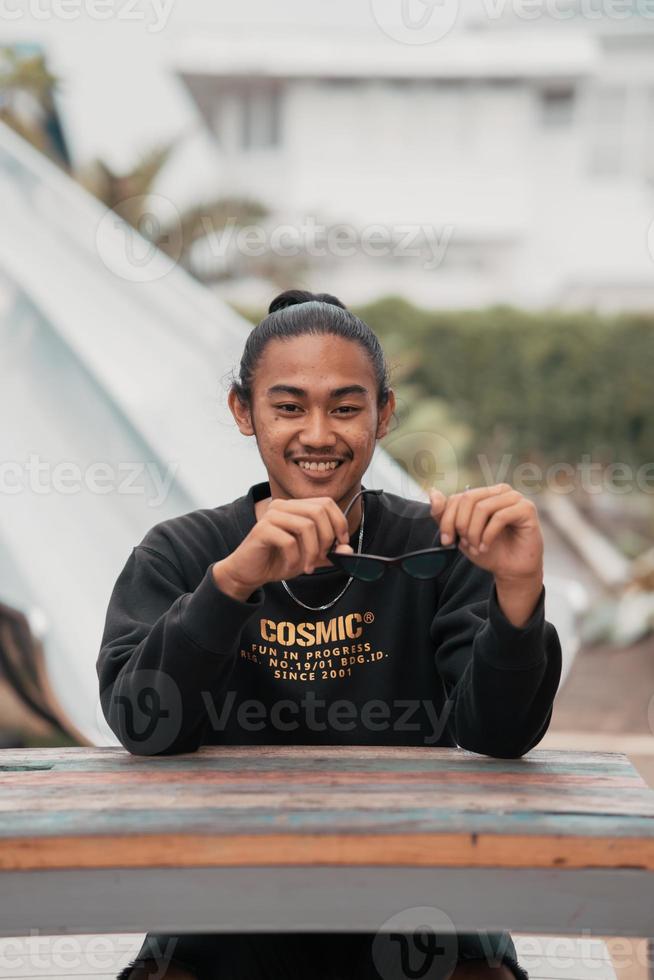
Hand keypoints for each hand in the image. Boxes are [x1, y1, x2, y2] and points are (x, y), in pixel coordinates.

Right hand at [217, 496, 353, 592]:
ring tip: (308, 567)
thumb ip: (329, 552)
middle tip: (323, 557)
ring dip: (312, 551)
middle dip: (327, 538)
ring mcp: (271, 515)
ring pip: (306, 526)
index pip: (326, 503)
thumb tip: (348, 549)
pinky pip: (288, 541)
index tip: (342, 544)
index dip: (339, 522)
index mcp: (295, 506)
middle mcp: (283, 506)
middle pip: (319, 511)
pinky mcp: (261, 529)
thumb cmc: (278, 560)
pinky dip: (295, 558)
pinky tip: (292, 567)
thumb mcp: (309, 557)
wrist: (249, 572)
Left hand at [429, 483, 543, 583]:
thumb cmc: (489, 550)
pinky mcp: (526, 509)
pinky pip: (500, 516)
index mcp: (484, 494)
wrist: (511, 570)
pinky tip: (487, 547)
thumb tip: (432, 492)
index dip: (448, 519)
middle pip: (468, 498)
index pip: (458, 497)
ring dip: (475, 532)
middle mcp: (500, 491)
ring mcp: (515, 498)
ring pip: (482, 507)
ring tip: (477, 547)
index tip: (447, 541)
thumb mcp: (461, 534)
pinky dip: (488, 535)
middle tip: (465, 544)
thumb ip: (445, 515)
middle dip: (461, 525)